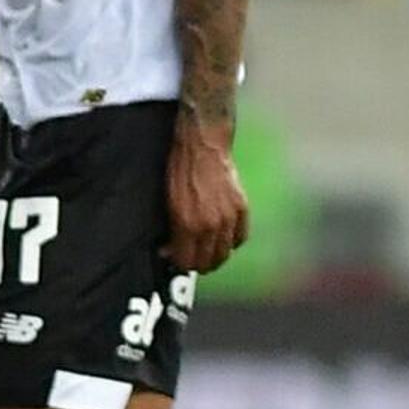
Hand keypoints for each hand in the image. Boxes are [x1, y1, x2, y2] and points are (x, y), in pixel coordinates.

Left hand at [166, 121, 249, 273]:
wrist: (202, 145)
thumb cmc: (180, 170)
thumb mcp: (167, 202)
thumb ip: (171, 230)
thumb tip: (169, 249)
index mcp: (188, 225)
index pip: (187, 262)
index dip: (179, 263)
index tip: (175, 258)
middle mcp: (210, 225)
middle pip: (208, 263)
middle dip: (197, 263)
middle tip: (190, 258)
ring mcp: (229, 218)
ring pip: (225, 254)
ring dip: (215, 256)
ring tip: (207, 252)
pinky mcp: (241, 208)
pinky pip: (240, 237)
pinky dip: (231, 242)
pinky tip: (223, 238)